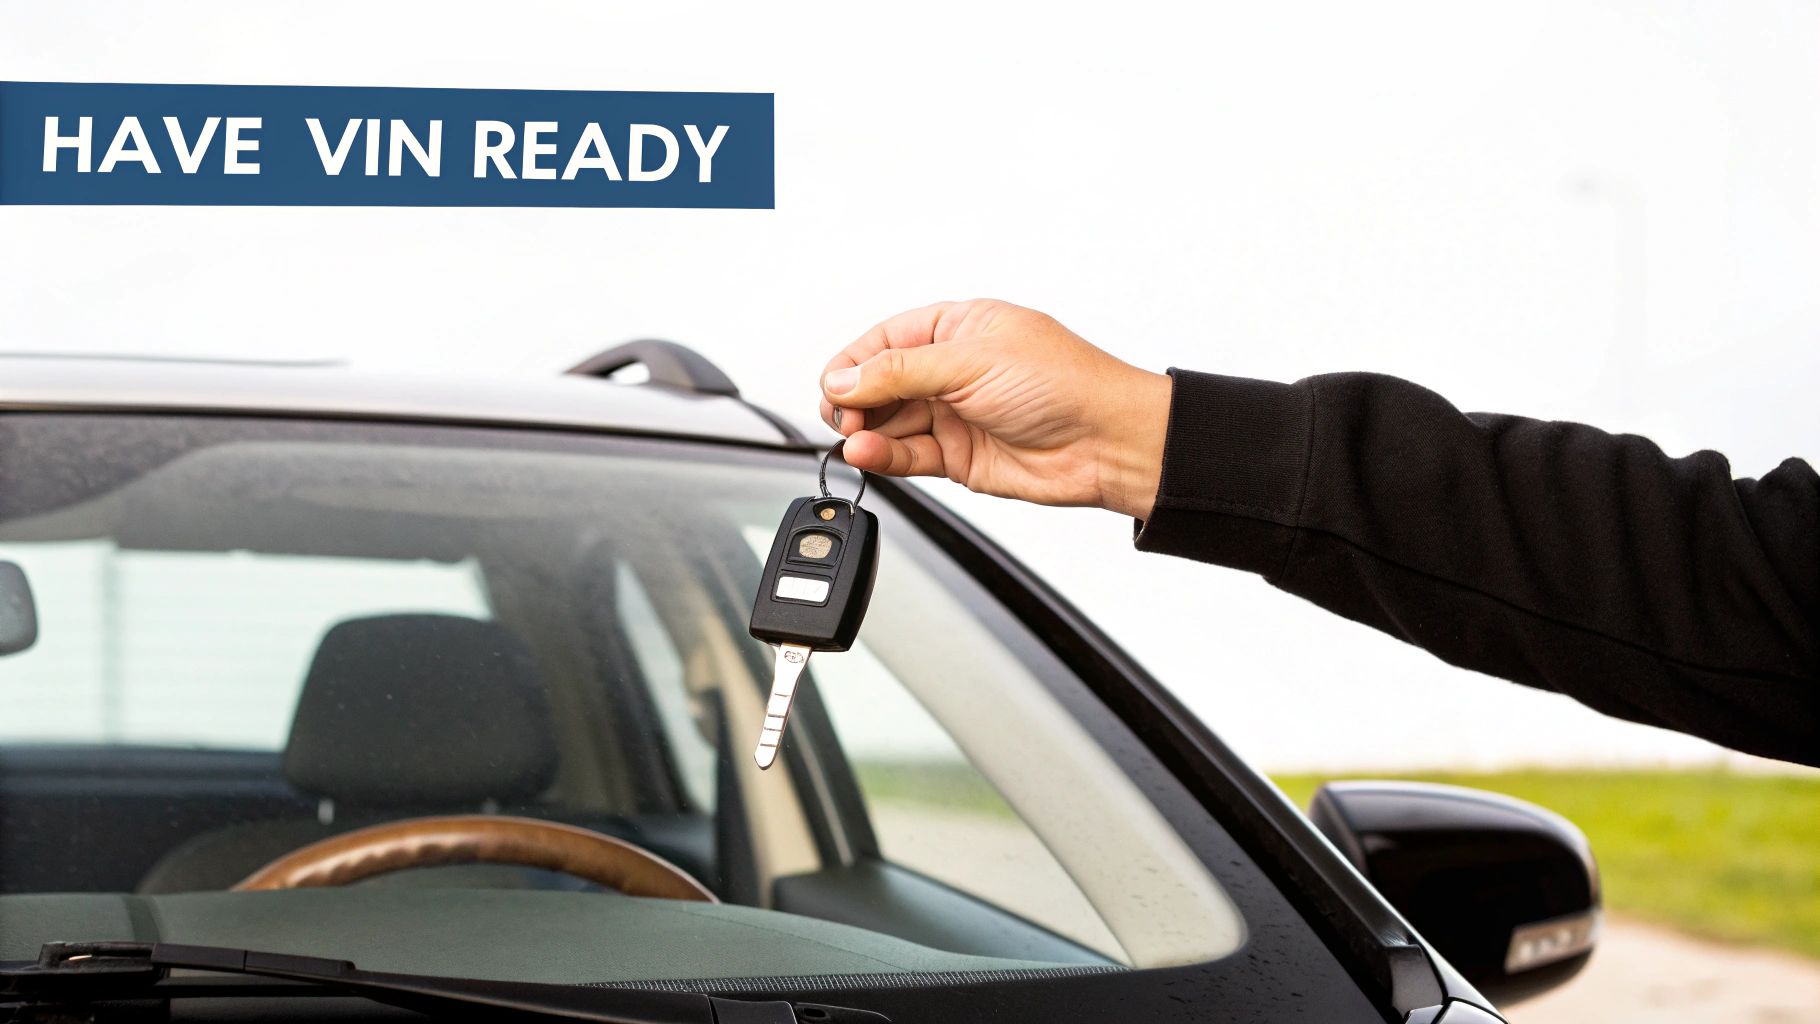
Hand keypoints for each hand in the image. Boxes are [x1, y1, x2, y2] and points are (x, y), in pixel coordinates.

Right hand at [818, 299, 1171, 518]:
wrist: (1108, 442)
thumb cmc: (1065, 384)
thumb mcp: (972, 361)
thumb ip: (902, 371)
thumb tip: (847, 376)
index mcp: (960, 327)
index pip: (887, 340)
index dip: (854, 362)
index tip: (832, 384)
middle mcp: (954, 370)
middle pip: (881, 383)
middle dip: (855, 399)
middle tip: (843, 416)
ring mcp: (957, 414)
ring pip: (892, 422)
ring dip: (867, 431)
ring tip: (855, 437)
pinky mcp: (961, 456)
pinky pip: (909, 455)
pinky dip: (885, 456)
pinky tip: (869, 453)